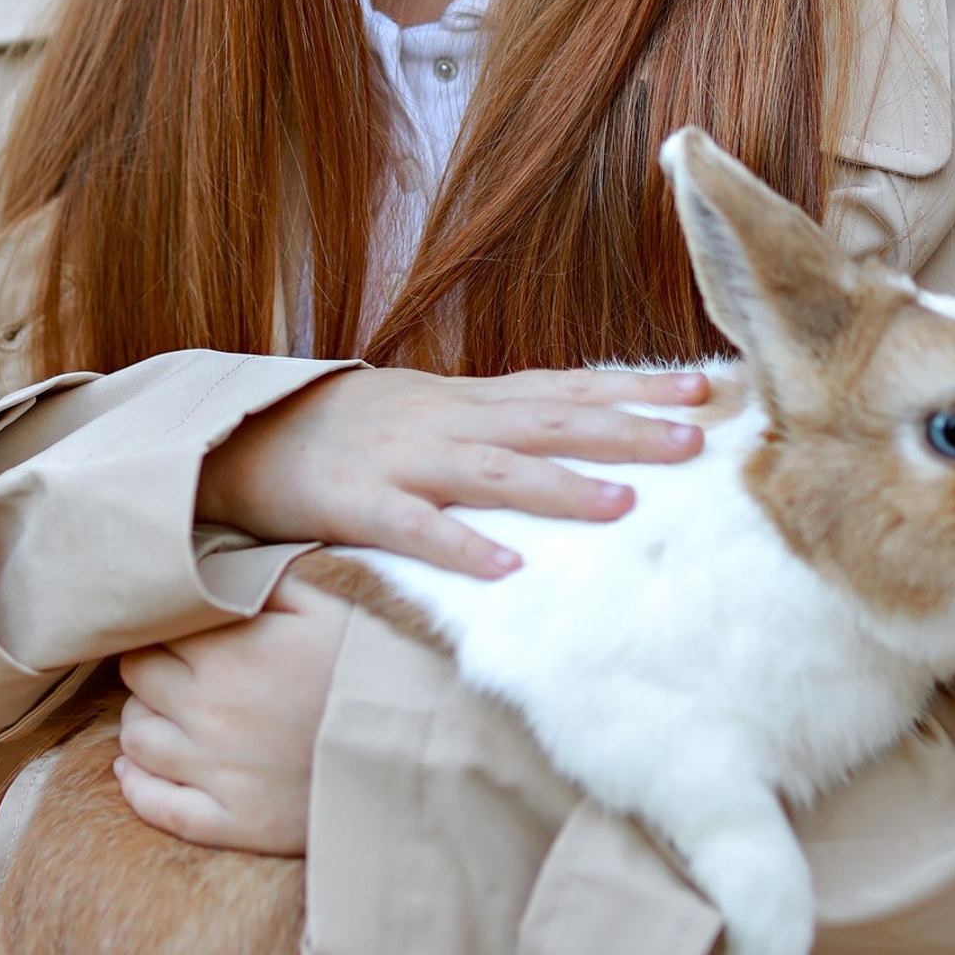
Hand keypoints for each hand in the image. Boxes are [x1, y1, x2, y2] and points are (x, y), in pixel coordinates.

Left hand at [114, 573, 348, 852]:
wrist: (420, 745)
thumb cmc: (374, 662)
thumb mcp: (329, 600)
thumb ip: (267, 577)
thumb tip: (218, 564)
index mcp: (229, 653)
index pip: (156, 631)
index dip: (168, 625)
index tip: (187, 627)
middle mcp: (209, 712)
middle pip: (137, 679)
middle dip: (151, 668)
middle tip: (178, 666)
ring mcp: (217, 773)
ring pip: (136, 740)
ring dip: (143, 720)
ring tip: (167, 711)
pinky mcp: (235, 822)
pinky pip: (159, 808)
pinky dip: (137, 787)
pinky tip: (134, 770)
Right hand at [197, 363, 710, 577]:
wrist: (245, 431)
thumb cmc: (352, 430)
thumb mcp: (433, 412)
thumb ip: (500, 424)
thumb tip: (583, 437)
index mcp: (468, 399)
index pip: (568, 386)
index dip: (637, 387)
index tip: (708, 388)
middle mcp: (446, 419)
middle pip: (549, 421)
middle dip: (624, 429)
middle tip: (697, 443)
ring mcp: (401, 457)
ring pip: (493, 469)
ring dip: (560, 487)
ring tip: (624, 506)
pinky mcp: (354, 501)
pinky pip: (412, 525)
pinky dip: (459, 544)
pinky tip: (505, 568)